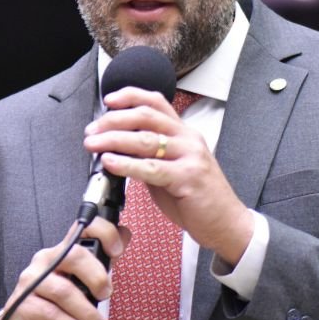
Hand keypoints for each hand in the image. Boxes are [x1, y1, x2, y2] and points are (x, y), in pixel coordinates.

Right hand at [0, 218, 129, 319]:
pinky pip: (51, 314)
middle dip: (96, 276)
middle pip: (74, 255)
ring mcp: (31, 281)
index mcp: (62, 252)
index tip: (117, 250)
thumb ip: (101, 262)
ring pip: (63, 290)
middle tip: (106, 294)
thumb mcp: (80, 284)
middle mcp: (45, 261)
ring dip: (87, 312)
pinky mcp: (21, 304)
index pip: (81, 229)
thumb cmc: (54, 304)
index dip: (102, 233)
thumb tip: (125, 234)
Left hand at [83, 87, 253, 264]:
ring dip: (113, 139)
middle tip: (92, 130)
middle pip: (146, 116)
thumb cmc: (196, 198)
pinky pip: (152, 168)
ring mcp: (190, 156)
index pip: (156, 102)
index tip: (108, 100)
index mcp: (184, 132)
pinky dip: (126, 164)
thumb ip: (148, 156)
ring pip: (146, 139)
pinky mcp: (188, 178)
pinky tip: (109, 162)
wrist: (227, 223)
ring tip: (93, 144)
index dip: (130, 96)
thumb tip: (115, 149)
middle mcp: (188, 138)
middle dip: (113, 120)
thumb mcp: (170, 169)